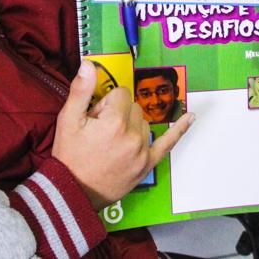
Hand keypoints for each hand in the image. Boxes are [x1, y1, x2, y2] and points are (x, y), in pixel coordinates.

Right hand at [53, 60, 193, 208]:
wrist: (73, 193)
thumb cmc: (70, 157)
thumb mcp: (68, 120)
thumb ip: (81, 90)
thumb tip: (89, 65)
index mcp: (115, 122)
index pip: (121, 94)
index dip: (106, 103)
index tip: (95, 117)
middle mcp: (133, 136)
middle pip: (133, 107)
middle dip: (117, 112)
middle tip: (99, 130)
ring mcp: (143, 151)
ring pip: (144, 122)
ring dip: (130, 125)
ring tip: (109, 141)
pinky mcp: (147, 164)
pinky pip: (168, 143)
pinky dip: (180, 130)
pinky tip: (190, 117)